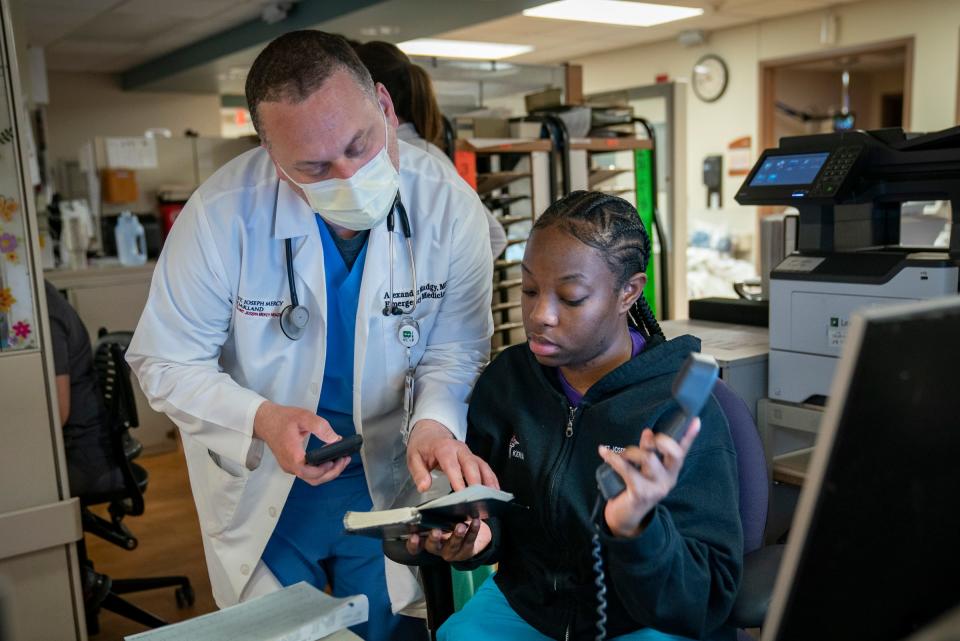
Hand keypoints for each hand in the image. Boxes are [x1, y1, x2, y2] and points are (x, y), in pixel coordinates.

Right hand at [253, 401, 350, 485]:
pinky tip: (329, 459)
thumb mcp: (303, 417)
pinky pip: (308, 473)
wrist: (264, 420)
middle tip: (344, 460)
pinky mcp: (292, 465)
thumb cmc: (282, 418)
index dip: (326, 469)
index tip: (337, 458)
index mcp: (293, 456)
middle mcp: (291, 466)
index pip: (311, 473)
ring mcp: (290, 467)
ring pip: (312, 479)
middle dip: (332, 472)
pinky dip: (320, 470)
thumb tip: (335, 439)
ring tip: (340, 460)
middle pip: (314, 480)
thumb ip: (320, 427)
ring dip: (328, 473)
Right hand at [405, 518, 491, 562]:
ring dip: (456, 535)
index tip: (414, 536)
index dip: (413, 544)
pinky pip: (470, 541)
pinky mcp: (466, 551)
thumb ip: (433, 517)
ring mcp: (452, 552)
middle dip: (434, 539)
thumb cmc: (450, 526)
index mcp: (428, 541)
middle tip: (436, 531)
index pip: (416, 547)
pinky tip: (475, 522)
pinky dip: (473, 530)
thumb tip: (430, 506)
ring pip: (453, 545)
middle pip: (433, 547)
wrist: (471, 537)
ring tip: (460, 526)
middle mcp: (438, 549)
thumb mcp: (439, 522)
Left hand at [406, 419, 498, 492]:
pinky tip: (494, 490)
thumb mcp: (413, 457)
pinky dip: (491, 478)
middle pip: (471, 464)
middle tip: (479, 499)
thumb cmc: (423, 446)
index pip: (452, 464)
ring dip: (488, 481)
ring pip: (481, 466)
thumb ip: (418, 472)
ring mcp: (468, 453)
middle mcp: (459, 449)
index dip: (458, 479)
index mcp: (444, 448)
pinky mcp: (473, 458)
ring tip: (492, 497)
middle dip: (476, 482)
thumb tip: (424, 486)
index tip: (461, 493)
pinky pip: (484, 467)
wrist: (430, 432)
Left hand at [598, 418, 700, 537]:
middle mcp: (669, 479)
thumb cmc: (635, 486)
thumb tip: (648, 432)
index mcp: (671, 471)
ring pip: (648, 458)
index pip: (683, 451)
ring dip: (630, 451)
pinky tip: (603, 452)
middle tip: (647, 437)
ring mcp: (657, 488)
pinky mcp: (641, 493)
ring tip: (620, 454)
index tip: (696, 420)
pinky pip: (627, 470)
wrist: (626, 515)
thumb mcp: (644, 468)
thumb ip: (648, 451)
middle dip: (661, 441)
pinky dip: (613, 458)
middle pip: (674, 454)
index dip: (689, 436)